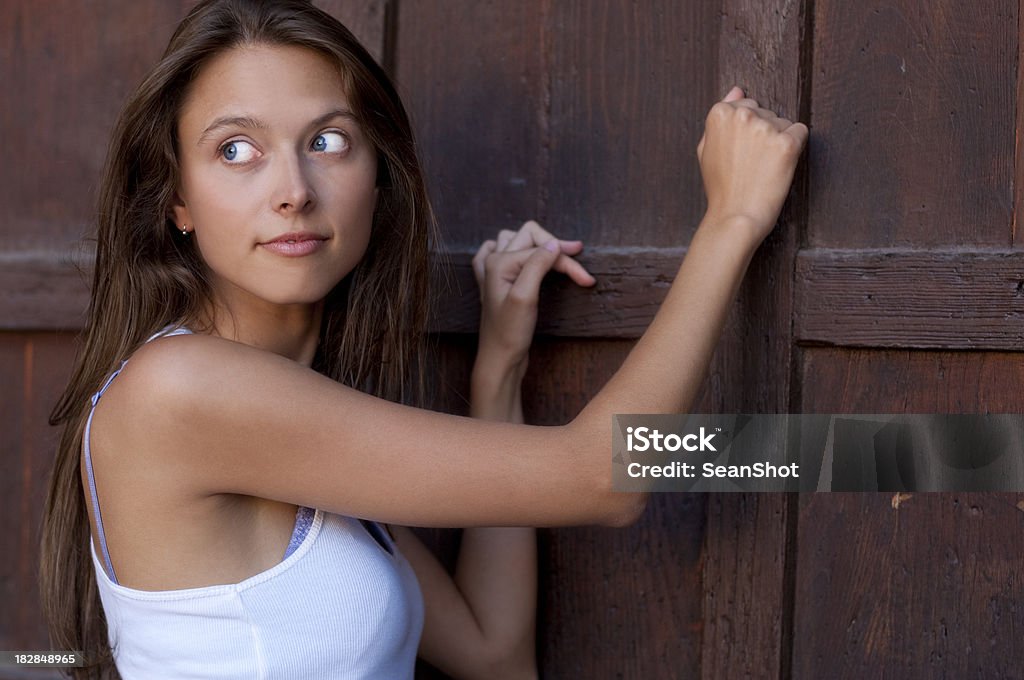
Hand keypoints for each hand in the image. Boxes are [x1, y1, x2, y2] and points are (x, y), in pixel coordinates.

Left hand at [471, 220, 594, 377]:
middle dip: (556, 246)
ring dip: (535, 243)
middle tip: (579, 259)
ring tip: (556, 254)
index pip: (542, 251)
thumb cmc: (510, 333)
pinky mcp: (496, 283)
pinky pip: (498, 254)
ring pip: (515, 240)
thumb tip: (554, 243)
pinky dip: (512, 251)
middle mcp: (492, 262)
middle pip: (529, 236)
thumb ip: (537, 265)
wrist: (499, 360)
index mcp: (499, 262)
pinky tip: (521, 258)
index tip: (587, 280)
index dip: (567, 262)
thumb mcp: (525, 297)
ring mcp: (491, 272)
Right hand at [696, 86, 807, 243]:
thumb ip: (721, 117)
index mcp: (720, 113)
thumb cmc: (720, 187)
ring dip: (778, 143)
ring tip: (763, 168)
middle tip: (751, 163)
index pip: (746, 106)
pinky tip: (778, 167)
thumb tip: (736, 90)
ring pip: (783, 123)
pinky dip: (794, 149)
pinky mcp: (787, 144)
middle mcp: (743, 114)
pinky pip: (800, 133)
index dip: (745, 132)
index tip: (739, 152)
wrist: (735, 216)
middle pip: (766, 113)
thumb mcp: (707, 149)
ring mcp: (766, 128)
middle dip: (763, 133)